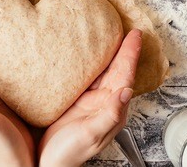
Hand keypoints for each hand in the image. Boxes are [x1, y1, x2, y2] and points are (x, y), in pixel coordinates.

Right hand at [38, 29, 141, 166]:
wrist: (50, 160)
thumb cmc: (70, 152)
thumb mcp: (91, 135)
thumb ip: (110, 115)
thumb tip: (126, 92)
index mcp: (113, 110)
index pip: (125, 77)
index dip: (130, 56)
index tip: (135, 37)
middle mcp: (105, 103)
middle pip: (118, 71)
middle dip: (125, 51)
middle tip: (131, 32)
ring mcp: (92, 100)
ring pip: (106, 72)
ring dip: (112, 55)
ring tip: (116, 37)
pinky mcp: (78, 99)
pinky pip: (90, 77)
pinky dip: (94, 64)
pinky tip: (92, 55)